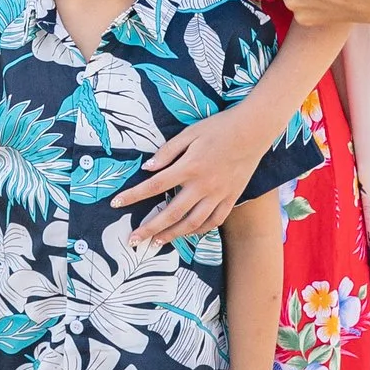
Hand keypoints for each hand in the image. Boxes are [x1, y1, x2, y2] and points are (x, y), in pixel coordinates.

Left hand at [117, 106, 267, 244]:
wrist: (253, 131)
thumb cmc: (218, 128)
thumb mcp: (189, 133)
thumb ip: (167, 151)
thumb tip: (147, 168)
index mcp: (189, 167)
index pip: (155, 185)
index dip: (134, 195)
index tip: (116, 203)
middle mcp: (203, 185)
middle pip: (171, 212)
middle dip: (149, 228)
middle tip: (133, 240)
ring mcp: (218, 194)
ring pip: (192, 222)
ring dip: (172, 234)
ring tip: (156, 242)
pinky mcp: (231, 198)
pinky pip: (213, 221)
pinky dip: (198, 230)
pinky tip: (186, 233)